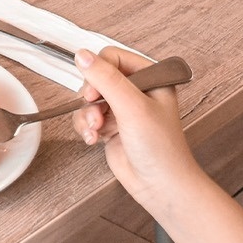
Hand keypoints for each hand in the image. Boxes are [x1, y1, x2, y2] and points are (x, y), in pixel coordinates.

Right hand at [74, 47, 202, 207]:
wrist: (160, 186)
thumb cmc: (160, 149)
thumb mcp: (133, 107)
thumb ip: (106, 79)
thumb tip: (82, 56)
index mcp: (151, 77)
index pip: (113, 57)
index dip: (98, 71)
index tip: (94, 92)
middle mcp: (137, 90)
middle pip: (97, 77)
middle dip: (91, 97)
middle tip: (95, 112)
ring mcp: (123, 109)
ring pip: (89, 99)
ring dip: (87, 115)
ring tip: (95, 130)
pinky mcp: (111, 127)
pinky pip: (86, 117)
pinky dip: (85, 127)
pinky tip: (93, 139)